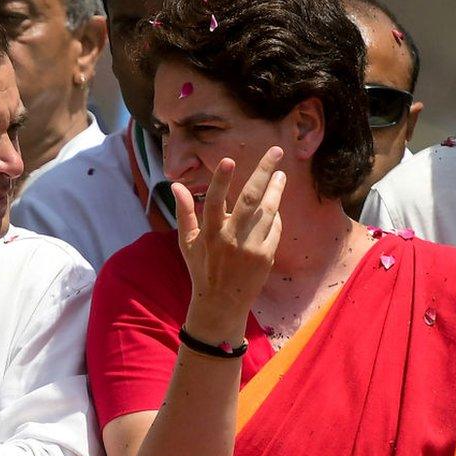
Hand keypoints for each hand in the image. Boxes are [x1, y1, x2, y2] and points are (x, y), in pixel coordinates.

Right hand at [173, 146, 285, 342]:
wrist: (221, 303)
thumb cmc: (201, 268)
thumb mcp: (187, 242)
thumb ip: (184, 212)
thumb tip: (175, 185)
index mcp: (209, 234)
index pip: (215, 201)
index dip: (221, 180)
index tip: (229, 160)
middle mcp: (230, 239)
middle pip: (251, 199)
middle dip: (264, 172)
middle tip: (276, 152)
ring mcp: (251, 248)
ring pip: (268, 211)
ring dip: (276, 190)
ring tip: (280, 175)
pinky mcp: (266, 256)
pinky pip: (274, 228)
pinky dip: (275, 216)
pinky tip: (274, 207)